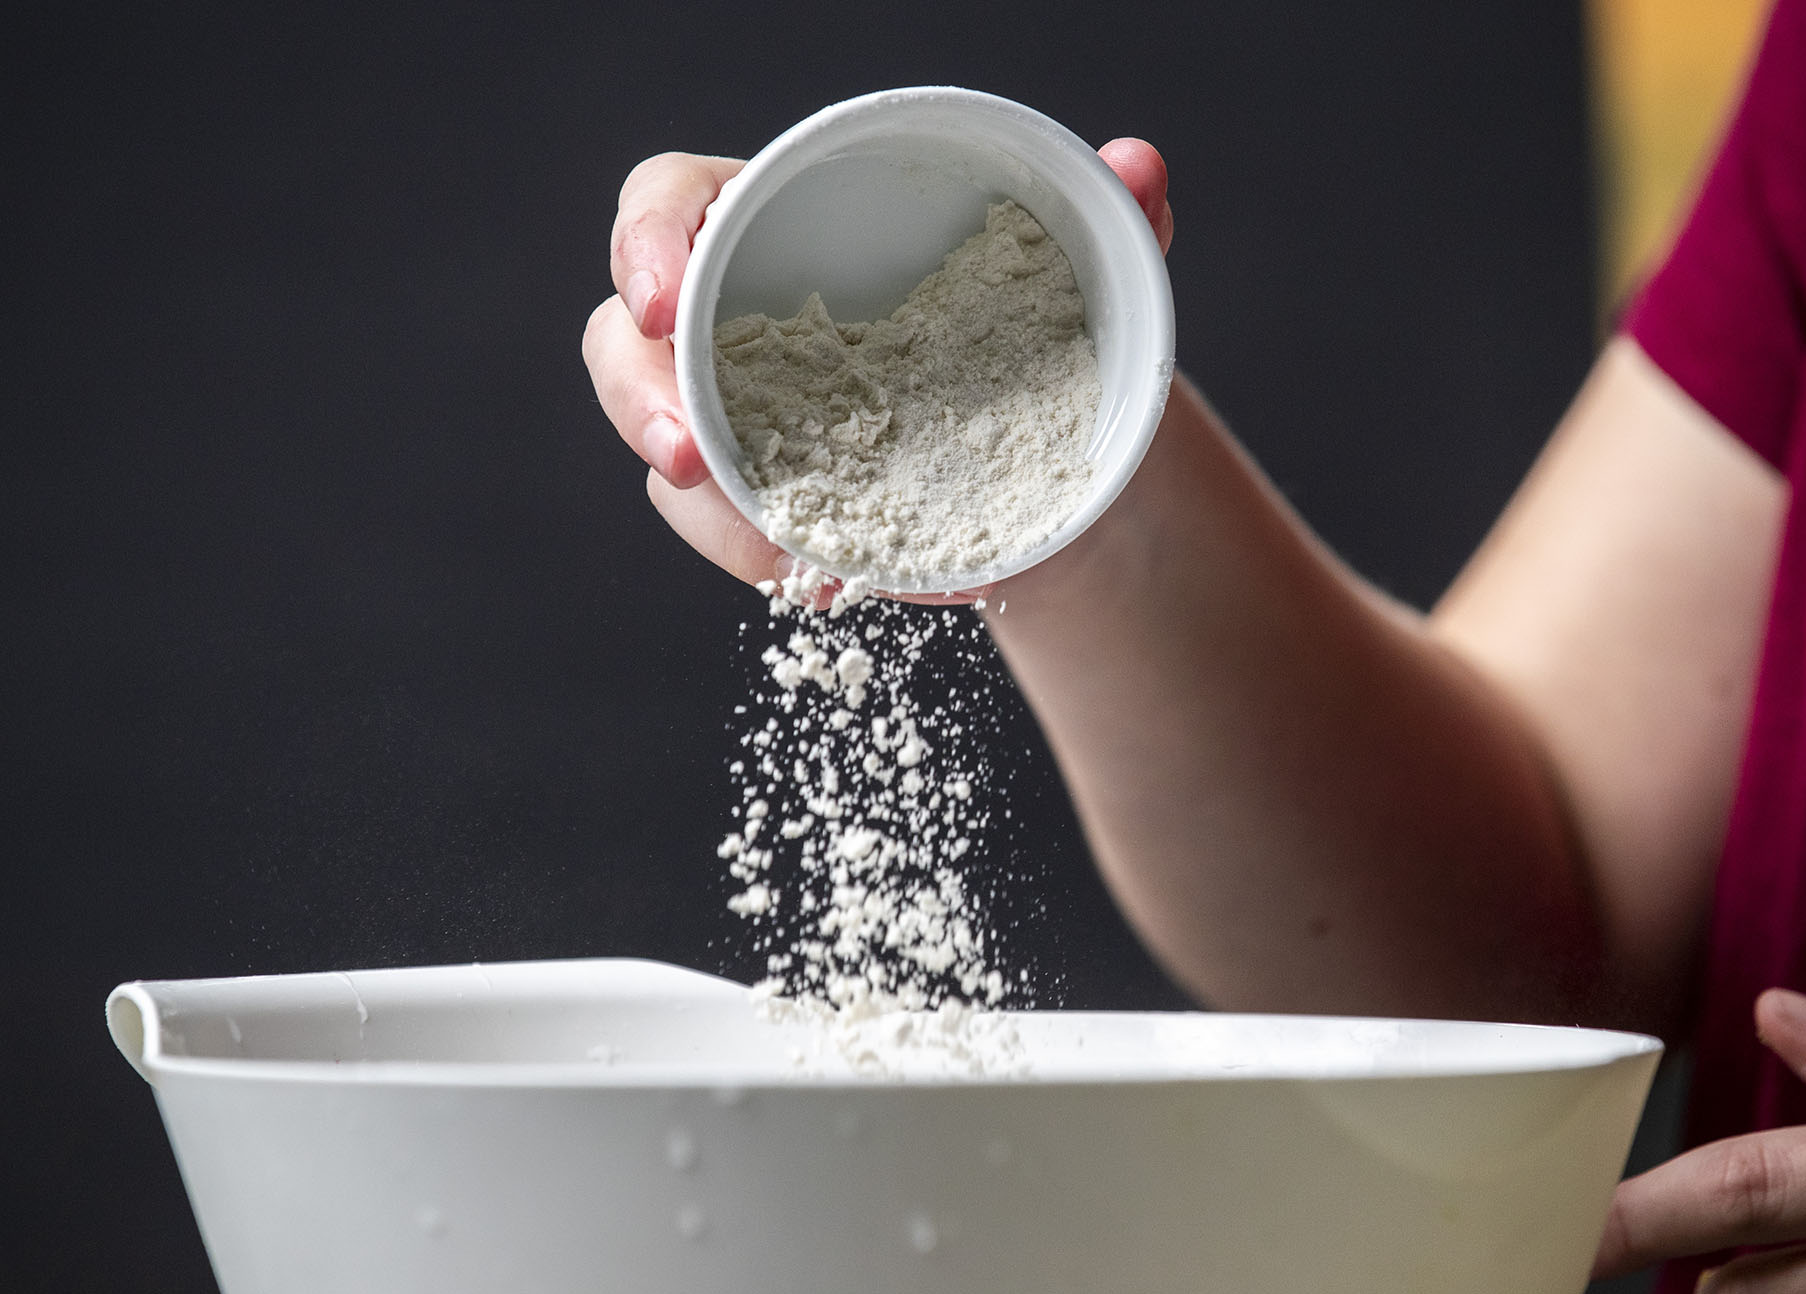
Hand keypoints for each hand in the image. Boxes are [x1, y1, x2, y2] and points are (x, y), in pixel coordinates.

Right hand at [580, 139, 1174, 598]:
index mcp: (776, 219)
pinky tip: (834, 580)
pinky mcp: (759, 499)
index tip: (666, 294)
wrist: (1054, 456)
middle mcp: (733, 318)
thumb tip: (1140, 165)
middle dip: (641, 399)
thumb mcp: (1080, 275)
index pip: (668, 202)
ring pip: (665, 451)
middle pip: (627, 342)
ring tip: (786, 550)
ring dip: (706, 507)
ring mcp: (735, 417)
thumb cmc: (1034, 335)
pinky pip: (723, 530)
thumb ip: (1107, 216)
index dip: (645, 240)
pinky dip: (769, 558)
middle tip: (689, 454)